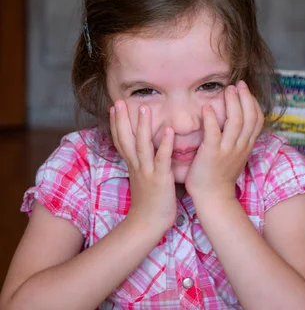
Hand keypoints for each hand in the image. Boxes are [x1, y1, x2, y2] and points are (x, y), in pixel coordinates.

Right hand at [110, 100, 176, 235]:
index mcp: (132, 164)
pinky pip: (162, 159)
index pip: (121, 139)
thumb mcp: (141, 178)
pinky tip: (168, 130)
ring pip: (142, 144)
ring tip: (144, 108)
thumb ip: (141, 163)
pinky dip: (165, 144)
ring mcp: (147, 171)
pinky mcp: (160, 178)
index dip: (117, 123)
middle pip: (126, 138)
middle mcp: (136, 165)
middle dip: (122, 119)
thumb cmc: (148, 201)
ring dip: (143, 125)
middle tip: (119, 101)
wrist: (147, 225)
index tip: (114, 106)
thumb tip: (142, 150)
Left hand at [185, 81, 263, 202]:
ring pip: (236, 121)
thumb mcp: (235, 156)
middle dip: (245, 98)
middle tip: (238, 84)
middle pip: (249, 117)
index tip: (246, 90)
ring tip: (227, 89)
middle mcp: (240, 146)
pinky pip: (214, 132)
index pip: (257, 120)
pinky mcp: (212, 154)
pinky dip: (211, 118)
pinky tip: (207, 107)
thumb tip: (237, 123)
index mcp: (246, 146)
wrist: (212, 198)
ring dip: (233, 103)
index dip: (253, 103)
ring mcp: (227, 150)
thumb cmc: (220, 175)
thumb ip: (238, 140)